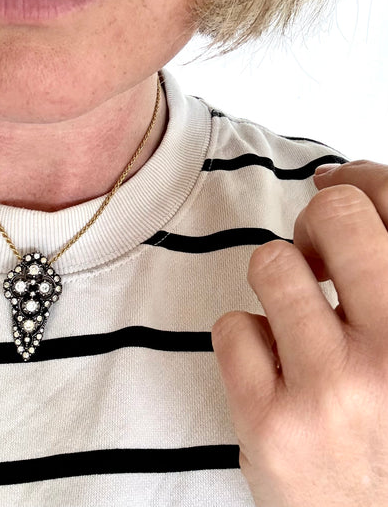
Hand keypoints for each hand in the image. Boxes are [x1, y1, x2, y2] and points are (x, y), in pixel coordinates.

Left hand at [212, 160, 387, 506]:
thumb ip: (384, 271)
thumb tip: (337, 179)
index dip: (361, 182)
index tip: (344, 188)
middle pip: (332, 214)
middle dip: (316, 228)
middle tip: (317, 260)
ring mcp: (333, 391)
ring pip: (271, 263)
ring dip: (278, 286)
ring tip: (298, 324)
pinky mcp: (271, 426)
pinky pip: (232, 327)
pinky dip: (249, 342)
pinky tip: (276, 374)